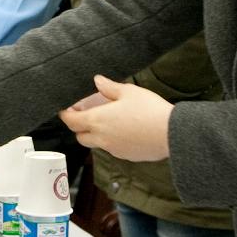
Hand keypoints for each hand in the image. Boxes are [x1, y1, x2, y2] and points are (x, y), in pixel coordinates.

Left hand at [59, 75, 173, 162]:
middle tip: (84, 114)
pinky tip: (123, 130)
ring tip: (106, 121)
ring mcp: (114, 149)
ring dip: (95, 134)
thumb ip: (109, 87)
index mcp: (97, 121)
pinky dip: (111, 140)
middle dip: (78, 126)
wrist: (171, 134)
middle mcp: (102, 138)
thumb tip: (97, 80)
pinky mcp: (127, 156)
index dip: (65, 115)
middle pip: (80, 136)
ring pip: (96, 144)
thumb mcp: (128, 92)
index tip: (65, 109)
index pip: (71, 121)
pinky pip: (112, 148)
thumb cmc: (149, 110)